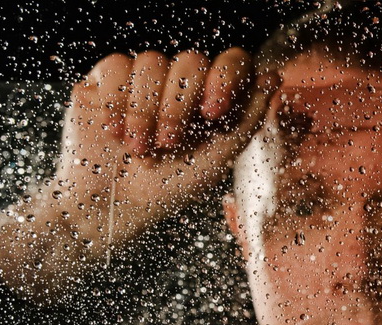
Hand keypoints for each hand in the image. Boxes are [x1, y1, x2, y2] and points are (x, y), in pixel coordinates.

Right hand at [0, 48, 278, 299]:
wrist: (114, 207)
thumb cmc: (170, 188)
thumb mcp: (218, 158)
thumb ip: (248, 117)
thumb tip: (273, 75)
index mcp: (212, 99)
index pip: (231, 63)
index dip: (225, 78)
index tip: (212, 113)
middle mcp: (180, 85)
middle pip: (191, 61)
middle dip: (179, 106)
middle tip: (170, 143)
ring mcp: (143, 80)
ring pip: (152, 62)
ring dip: (145, 110)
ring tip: (139, 148)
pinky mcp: (107, 82)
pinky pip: (117, 66)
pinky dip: (117, 101)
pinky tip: (114, 131)